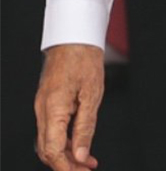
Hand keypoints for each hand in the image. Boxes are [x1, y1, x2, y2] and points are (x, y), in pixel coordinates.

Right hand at [35, 44, 104, 170]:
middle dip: (65, 165)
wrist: (74, 38)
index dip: (65, 167)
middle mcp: (42, 111)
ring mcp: (42, 108)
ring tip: (87, 163)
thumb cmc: (85, 61)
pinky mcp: (47, 104)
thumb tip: (81, 156)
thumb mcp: (92, 95)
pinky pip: (51, 130)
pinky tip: (79, 146)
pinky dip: (64, 141)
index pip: (53, 149)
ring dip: (65, 155)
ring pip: (48, 142)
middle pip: (48, 150)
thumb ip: (85, 128)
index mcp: (52, 109)